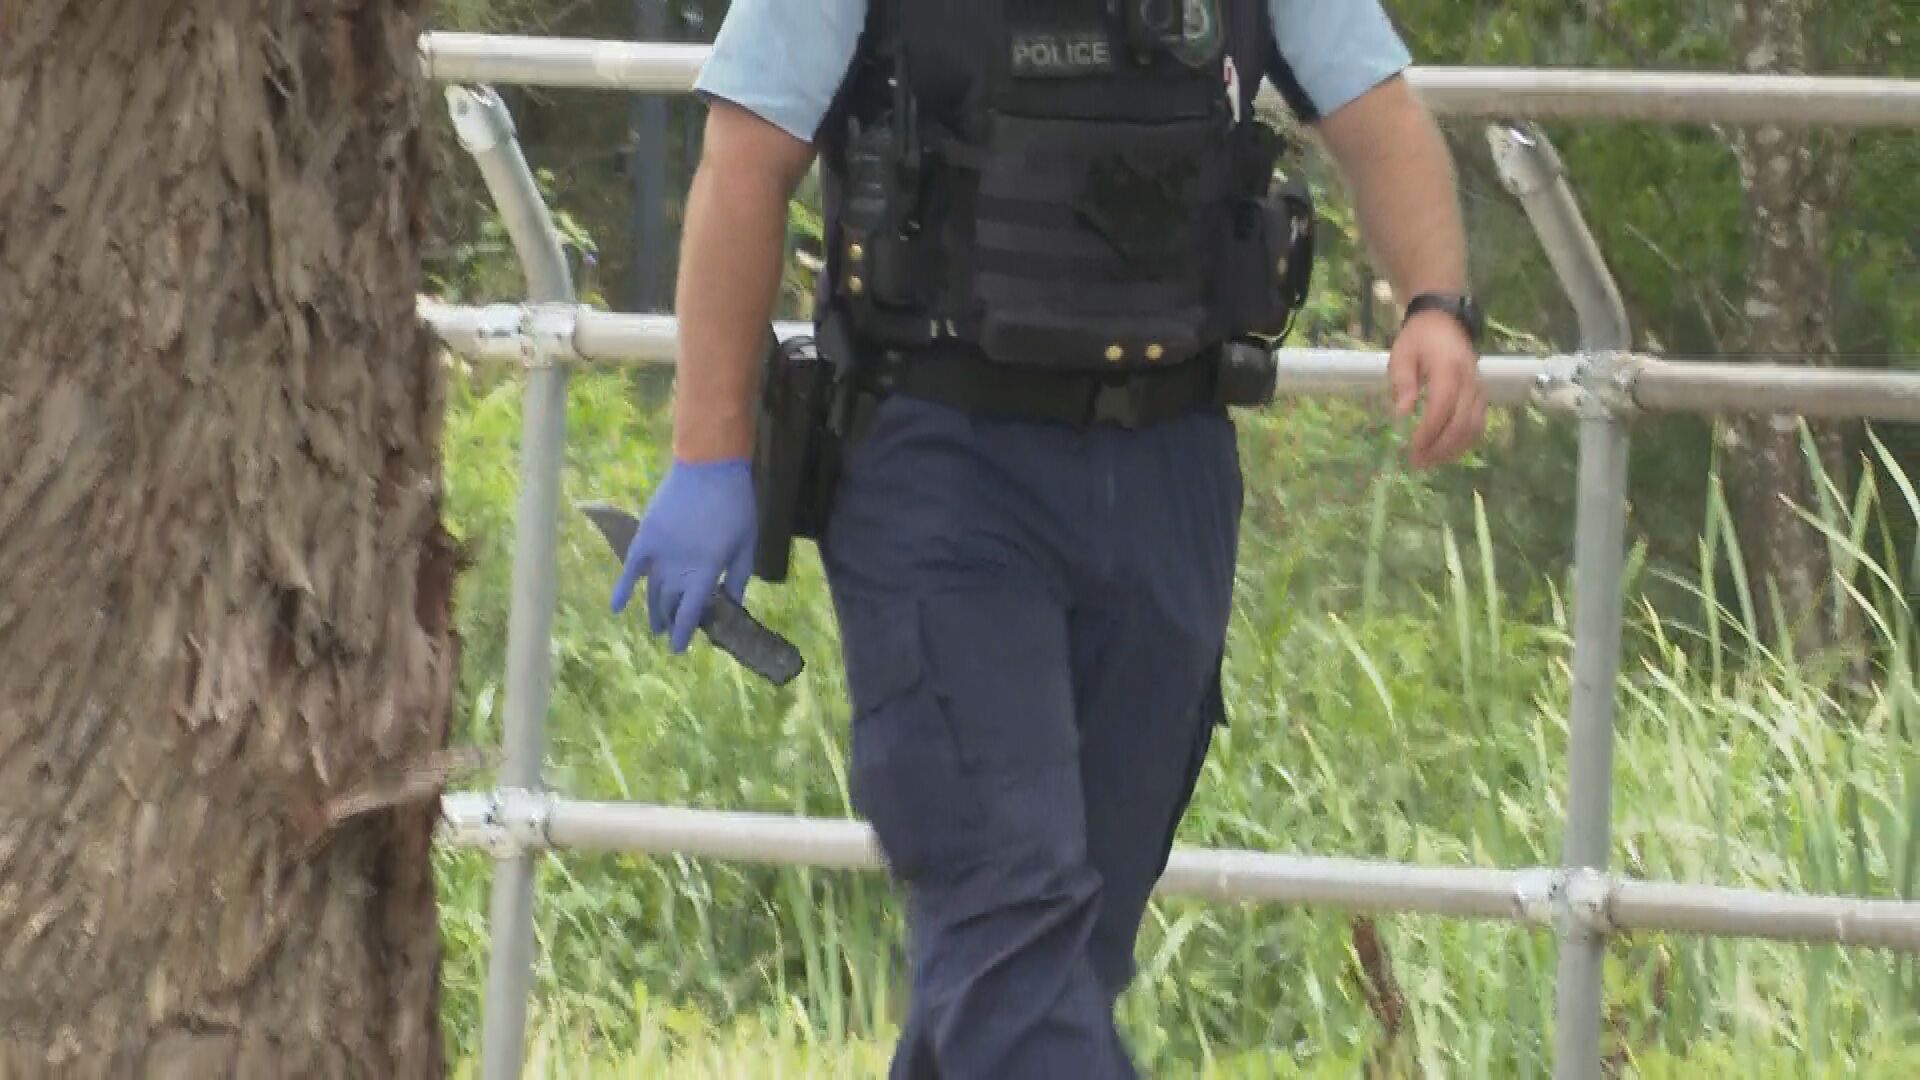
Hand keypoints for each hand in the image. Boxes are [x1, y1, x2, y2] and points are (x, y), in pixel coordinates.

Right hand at [610, 458, 756, 653]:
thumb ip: (738, 578)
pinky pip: (630, 568)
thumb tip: (732, 604)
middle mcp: (678, 567)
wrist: (710, 467)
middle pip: (670, 603)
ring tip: (655, 626)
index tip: (679, 648)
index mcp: (705, 571)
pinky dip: (623, 588)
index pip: (691, 612)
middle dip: (671, 620)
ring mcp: (659, 553)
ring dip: (653, 610)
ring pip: (652, 591)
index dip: (685, 632)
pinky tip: (616, 607)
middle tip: (673, 630)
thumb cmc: (735, 505)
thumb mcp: (746, 545)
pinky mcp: (646, 536)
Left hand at [1388, 310, 1484, 468]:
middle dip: (1439, 448)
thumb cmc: (1418, 338)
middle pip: (1461, 424)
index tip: (1411, 449)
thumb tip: (1403, 413)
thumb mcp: (1402, 354)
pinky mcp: (1481, 395)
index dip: (1428, 432)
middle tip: (1418, 462)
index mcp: (1448, 370)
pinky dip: (1464, 442)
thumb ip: (1402, 382)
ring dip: (1452, 449)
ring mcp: (1479, 389)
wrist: (1444, 320)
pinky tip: (1446, 451)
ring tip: (1430, 461)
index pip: (1441, 408)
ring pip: (1473, 428)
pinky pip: (1478, 424)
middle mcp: (1469, 382)